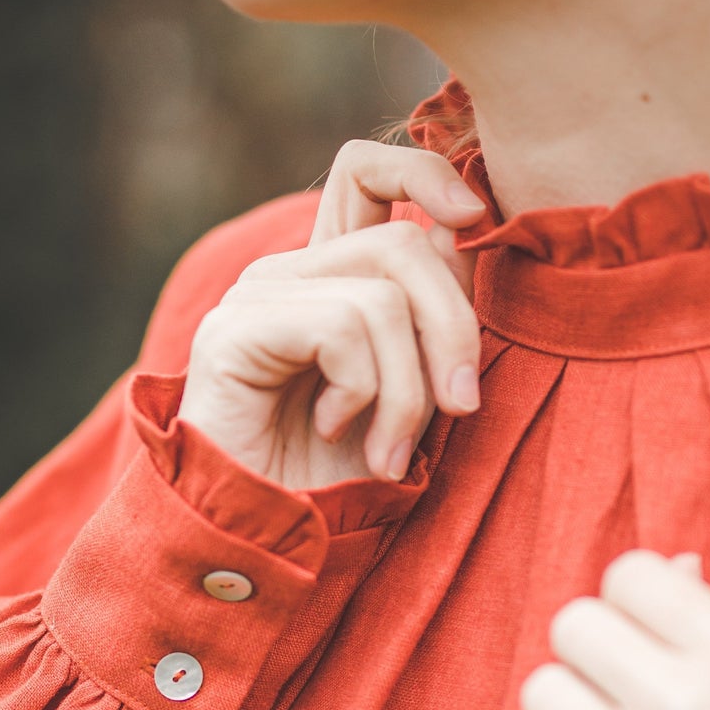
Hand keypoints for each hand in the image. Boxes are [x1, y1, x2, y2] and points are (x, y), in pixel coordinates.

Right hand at [179, 139, 486, 488]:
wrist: (261, 539)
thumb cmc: (336, 478)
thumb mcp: (410, 391)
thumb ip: (432, 317)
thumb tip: (468, 237)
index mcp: (329, 277)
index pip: (368, 171)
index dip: (427, 173)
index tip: (474, 218)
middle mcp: (289, 274)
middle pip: (405, 242)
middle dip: (455, 330)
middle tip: (461, 406)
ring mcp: (257, 297)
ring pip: (384, 295)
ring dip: (410, 389)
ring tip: (389, 450)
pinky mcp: (235, 330)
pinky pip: (342, 328)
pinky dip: (363, 392)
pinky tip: (339, 431)